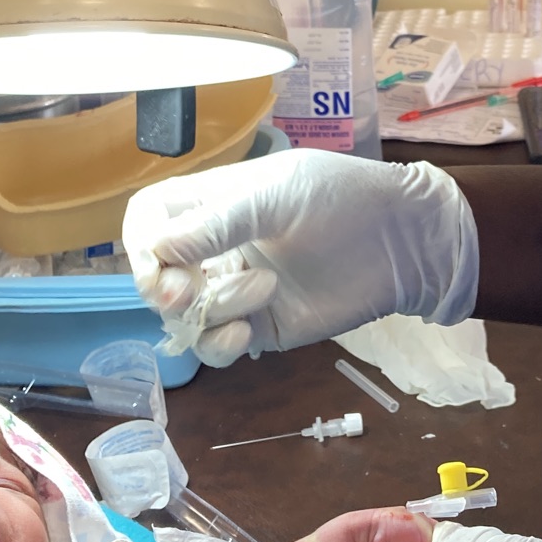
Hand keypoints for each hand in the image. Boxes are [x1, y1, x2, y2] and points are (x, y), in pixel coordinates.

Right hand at [122, 151, 476, 365]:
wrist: (402, 241)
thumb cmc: (341, 198)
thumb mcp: (276, 195)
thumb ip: (216, 223)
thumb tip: (156, 250)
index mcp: (213, 203)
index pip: (150, 221)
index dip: (140, 242)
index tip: (155, 261)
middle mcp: (217, 247)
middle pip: (156, 275)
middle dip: (163, 288)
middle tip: (187, 292)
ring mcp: (237, 289)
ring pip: (185, 315)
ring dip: (212, 309)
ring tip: (262, 290)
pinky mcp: (261, 327)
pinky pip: (217, 346)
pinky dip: (220, 344)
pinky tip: (247, 331)